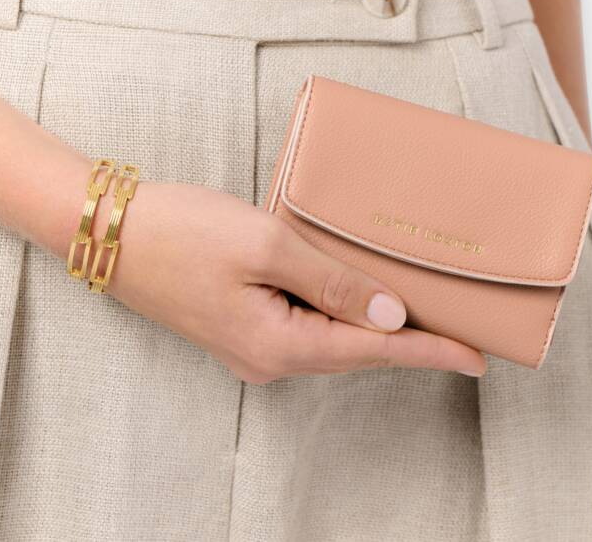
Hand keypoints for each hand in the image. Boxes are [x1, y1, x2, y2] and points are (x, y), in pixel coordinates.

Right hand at [101, 181, 486, 382]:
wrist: (113, 231)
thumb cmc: (184, 232)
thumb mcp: (267, 248)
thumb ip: (333, 283)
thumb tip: (389, 316)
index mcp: (277, 345)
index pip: (372, 352)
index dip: (429, 353)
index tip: (478, 359)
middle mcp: (269, 357)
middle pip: (355, 351)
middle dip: (409, 339)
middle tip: (459, 326)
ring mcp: (254, 345)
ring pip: (332, 338)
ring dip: (374, 323)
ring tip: (419, 308)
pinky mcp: (245, 324)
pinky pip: (307, 323)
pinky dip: (340, 309)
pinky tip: (358, 293)